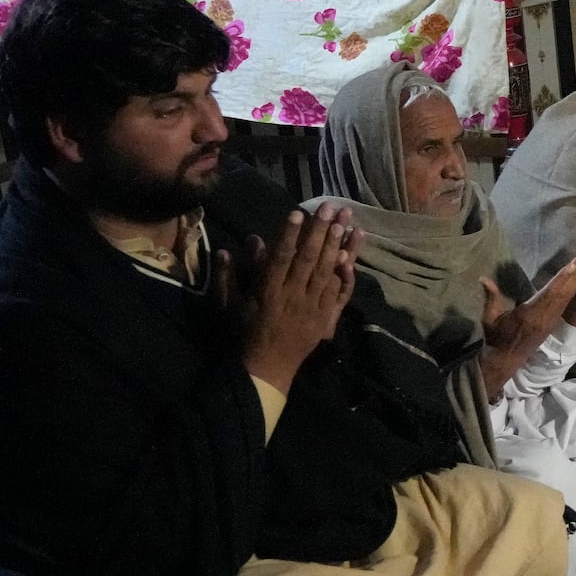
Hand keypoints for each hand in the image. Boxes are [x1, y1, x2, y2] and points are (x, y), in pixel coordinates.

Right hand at [236, 202, 363, 395]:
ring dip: (338, 244)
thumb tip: (225, 249)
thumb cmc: (244, 333)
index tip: (298, 212)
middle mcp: (293, 296)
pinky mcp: (326, 318)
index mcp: (268, 291)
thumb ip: (226, 276)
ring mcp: (312, 307)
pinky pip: (338, 293)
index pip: (281, 257)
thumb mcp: (229, 305)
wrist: (266, 368)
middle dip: (321, 231)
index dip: (290, 233)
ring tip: (346, 222)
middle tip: (331, 207)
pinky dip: (345, 274)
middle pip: (309, 258)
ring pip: (327, 271)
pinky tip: (350, 255)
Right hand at [478, 255, 575, 392]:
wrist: (505, 360)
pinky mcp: (551, 325)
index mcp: (529, 314)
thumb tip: (483, 278)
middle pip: (561, 294)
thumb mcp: (490, 318)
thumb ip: (491, 297)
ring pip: (565, 300)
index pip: (550, 292)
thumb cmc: (496, 338)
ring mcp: (549, 322)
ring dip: (575, 283)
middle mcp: (543, 318)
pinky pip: (563, 306)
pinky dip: (571, 293)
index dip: (563, 278)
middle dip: (573, 276)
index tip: (573, 264)